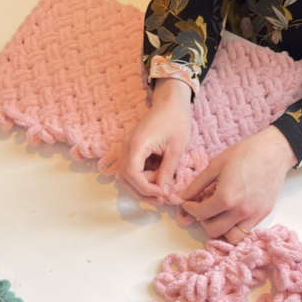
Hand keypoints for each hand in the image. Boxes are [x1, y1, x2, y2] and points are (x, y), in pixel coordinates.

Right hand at [117, 77, 191, 203]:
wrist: (171, 103)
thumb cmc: (176, 121)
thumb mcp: (176, 149)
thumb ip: (167, 171)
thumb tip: (163, 192)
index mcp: (137, 145)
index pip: (132, 175)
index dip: (146, 189)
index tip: (162, 194)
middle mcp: (126, 147)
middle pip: (125, 179)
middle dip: (142, 192)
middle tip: (161, 198)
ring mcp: (127, 147)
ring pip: (126, 176)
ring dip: (141, 187)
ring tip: (160, 190)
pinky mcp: (132, 149)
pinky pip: (131, 169)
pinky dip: (142, 178)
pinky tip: (158, 178)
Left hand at [180, 126, 296, 242]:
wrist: (274, 151)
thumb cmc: (245, 153)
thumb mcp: (215, 165)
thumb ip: (196, 184)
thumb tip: (181, 196)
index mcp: (226, 198)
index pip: (201, 214)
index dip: (190, 209)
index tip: (188, 202)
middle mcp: (240, 211)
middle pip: (213, 231)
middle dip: (204, 221)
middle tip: (204, 208)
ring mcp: (254, 215)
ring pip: (232, 237)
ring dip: (221, 229)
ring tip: (219, 215)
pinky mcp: (264, 214)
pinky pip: (246, 231)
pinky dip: (236, 227)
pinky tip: (232, 214)